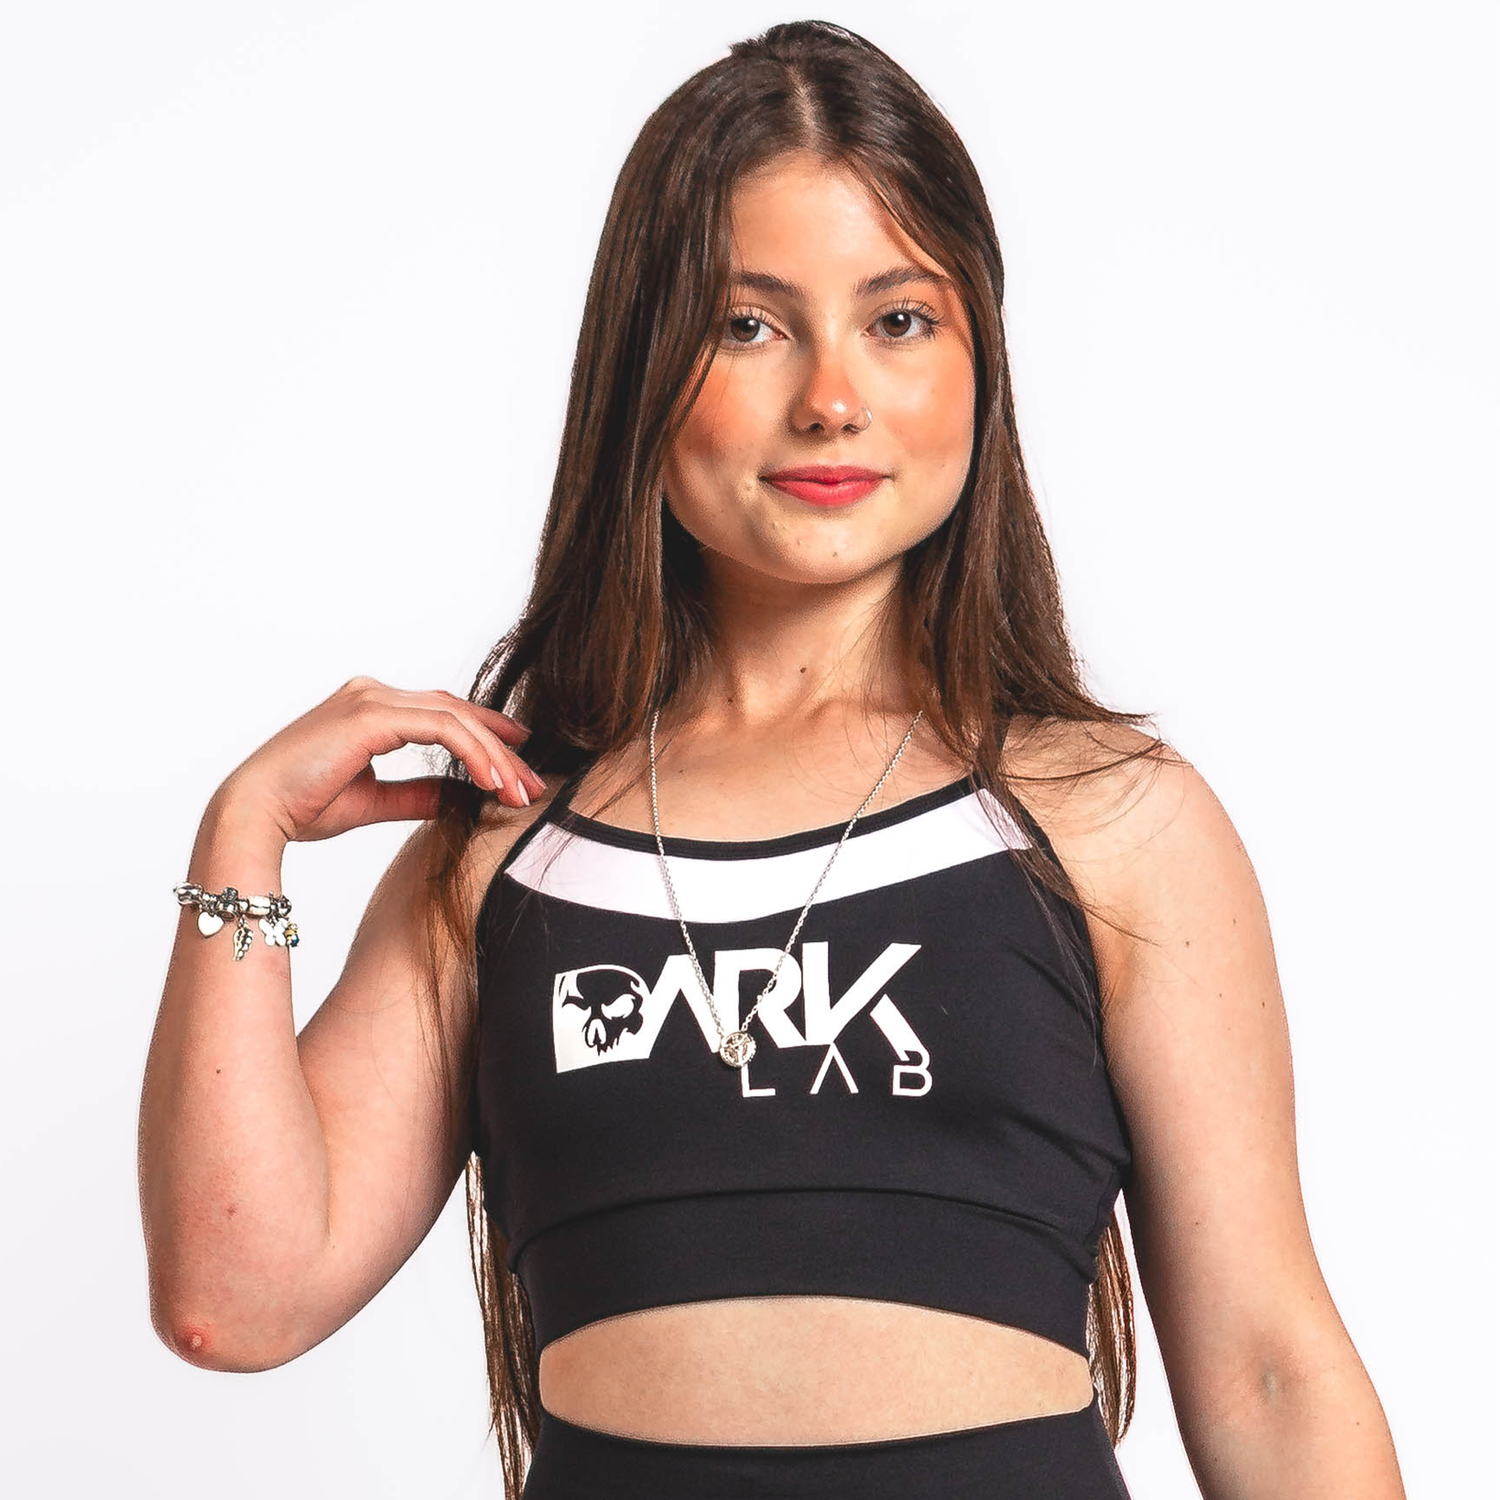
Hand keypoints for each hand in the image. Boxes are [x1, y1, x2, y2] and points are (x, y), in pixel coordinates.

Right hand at [214, 675, 548, 842]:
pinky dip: (473, 753)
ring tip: (521, 792)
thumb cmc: (301, 808)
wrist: (254, 814)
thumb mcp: (375, 800)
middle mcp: (373, 694)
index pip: (445, 714)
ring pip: (456, 718)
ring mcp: (372, 699)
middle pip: (458, 713)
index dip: (487, 737)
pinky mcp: (372, 714)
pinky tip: (494, 782)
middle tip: (534, 785)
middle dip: (502, 749)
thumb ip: (419, 793)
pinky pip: (442, 728)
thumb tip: (461, 797)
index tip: (520, 767)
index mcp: (371, 709)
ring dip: (495, 756)